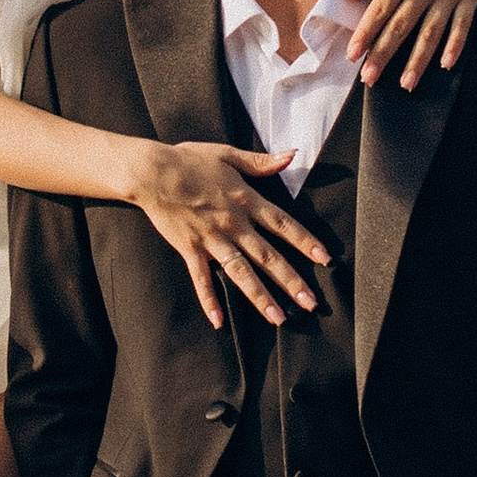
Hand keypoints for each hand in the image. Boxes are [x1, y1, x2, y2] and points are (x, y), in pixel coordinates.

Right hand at [125, 141, 330, 328]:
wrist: (151, 171)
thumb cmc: (188, 159)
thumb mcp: (228, 154)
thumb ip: (262, 161)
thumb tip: (293, 155)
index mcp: (246, 200)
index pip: (283, 224)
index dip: (305, 242)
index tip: (325, 259)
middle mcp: (234, 224)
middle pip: (268, 257)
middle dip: (291, 281)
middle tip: (311, 304)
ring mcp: (212, 239)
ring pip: (241, 272)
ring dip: (261, 297)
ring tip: (278, 319)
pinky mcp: (190, 249)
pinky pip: (201, 279)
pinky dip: (209, 299)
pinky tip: (218, 322)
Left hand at [345, 0, 476, 89]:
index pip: (380, 9)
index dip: (365, 33)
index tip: (352, 56)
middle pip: (401, 25)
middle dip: (384, 54)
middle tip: (370, 79)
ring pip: (431, 31)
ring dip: (418, 60)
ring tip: (406, 84)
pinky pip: (463, 25)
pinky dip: (455, 45)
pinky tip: (445, 65)